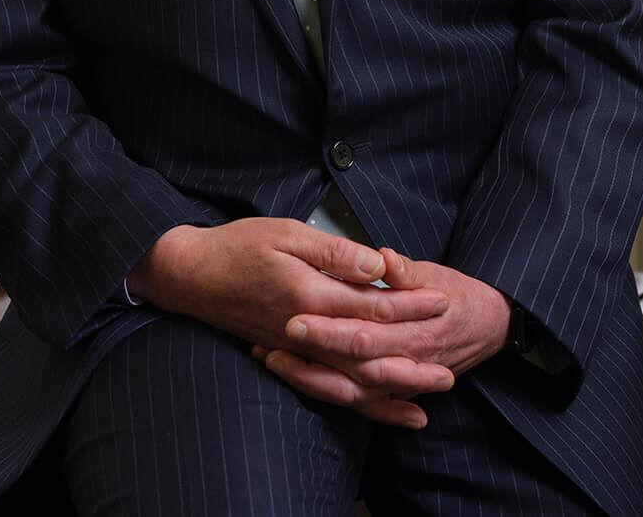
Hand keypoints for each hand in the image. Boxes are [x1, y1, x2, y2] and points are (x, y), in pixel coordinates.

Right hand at [127, 220, 451, 427]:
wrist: (190, 277)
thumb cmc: (237, 247)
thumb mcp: (285, 233)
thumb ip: (333, 252)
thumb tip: (376, 263)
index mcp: (309, 293)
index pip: (371, 304)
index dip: (409, 303)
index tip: (442, 300)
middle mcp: (306, 330)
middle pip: (370, 350)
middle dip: (412, 355)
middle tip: (452, 361)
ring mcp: (297, 350)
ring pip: (353, 377)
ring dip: (394, 386)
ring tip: (430, 391)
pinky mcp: (289, 358)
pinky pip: (331, 387)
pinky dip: (362, 401)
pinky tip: (386, 408)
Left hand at [255, 248, 511, 427]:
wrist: (488, 324)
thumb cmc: (458, 293)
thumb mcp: (435, 274)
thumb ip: (407, 270)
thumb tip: (384, 258)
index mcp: (412, 331)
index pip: (363, 334)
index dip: (328, 329)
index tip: (295, 318)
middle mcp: (403, 362)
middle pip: (349, 366)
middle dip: (309, 356)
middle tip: (272, 340)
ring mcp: (398, 382)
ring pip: (349, 391)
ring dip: (309, 378)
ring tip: (272, 360)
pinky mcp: (393, 389)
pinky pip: (359, 402)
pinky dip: (328, 394)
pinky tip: (296, 380)